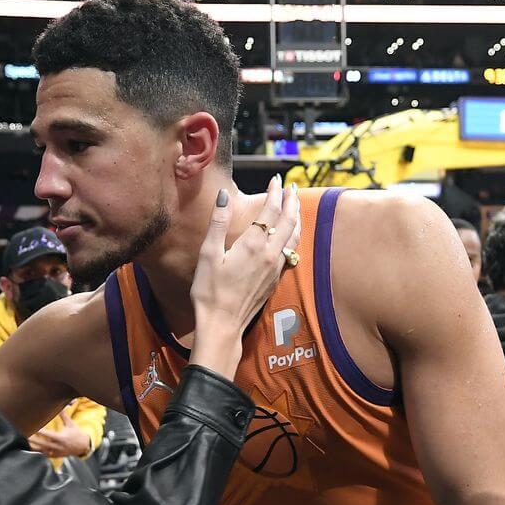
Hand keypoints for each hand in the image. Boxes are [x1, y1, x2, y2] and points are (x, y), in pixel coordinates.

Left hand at [27, 410, 91, 458]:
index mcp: (62, 438)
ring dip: (34, 447)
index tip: (34, 429)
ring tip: (25, 442)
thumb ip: (64, 415)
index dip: (41, 432)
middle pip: (43, 444)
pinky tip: (31, 448)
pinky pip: (45, 454)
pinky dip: (38, 451)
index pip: (49, 435)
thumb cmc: (76, 434)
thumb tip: (61, 406)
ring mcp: (56, 452)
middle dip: (34, 441)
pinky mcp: (55, 456)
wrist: (83, 446)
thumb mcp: (71, 424)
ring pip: (42, 451)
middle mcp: (58, 447)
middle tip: (25, 436)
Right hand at [190, 176, 299, 376]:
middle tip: (292, 187)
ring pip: (293, 235)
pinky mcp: (275, 279)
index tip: (275, 180)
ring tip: (295, 204)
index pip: (270, 211)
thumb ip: (218, 223)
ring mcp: (275, 267)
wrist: (222, 324)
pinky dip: (294, 235)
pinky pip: (291, 250)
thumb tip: (223, 196)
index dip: (274, 193)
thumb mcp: (208, 254)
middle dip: (291, 201)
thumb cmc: (210, 291)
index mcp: (253, 245)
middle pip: (288, 220)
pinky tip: (291, 234)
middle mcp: (269, 254)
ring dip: (296, 217)